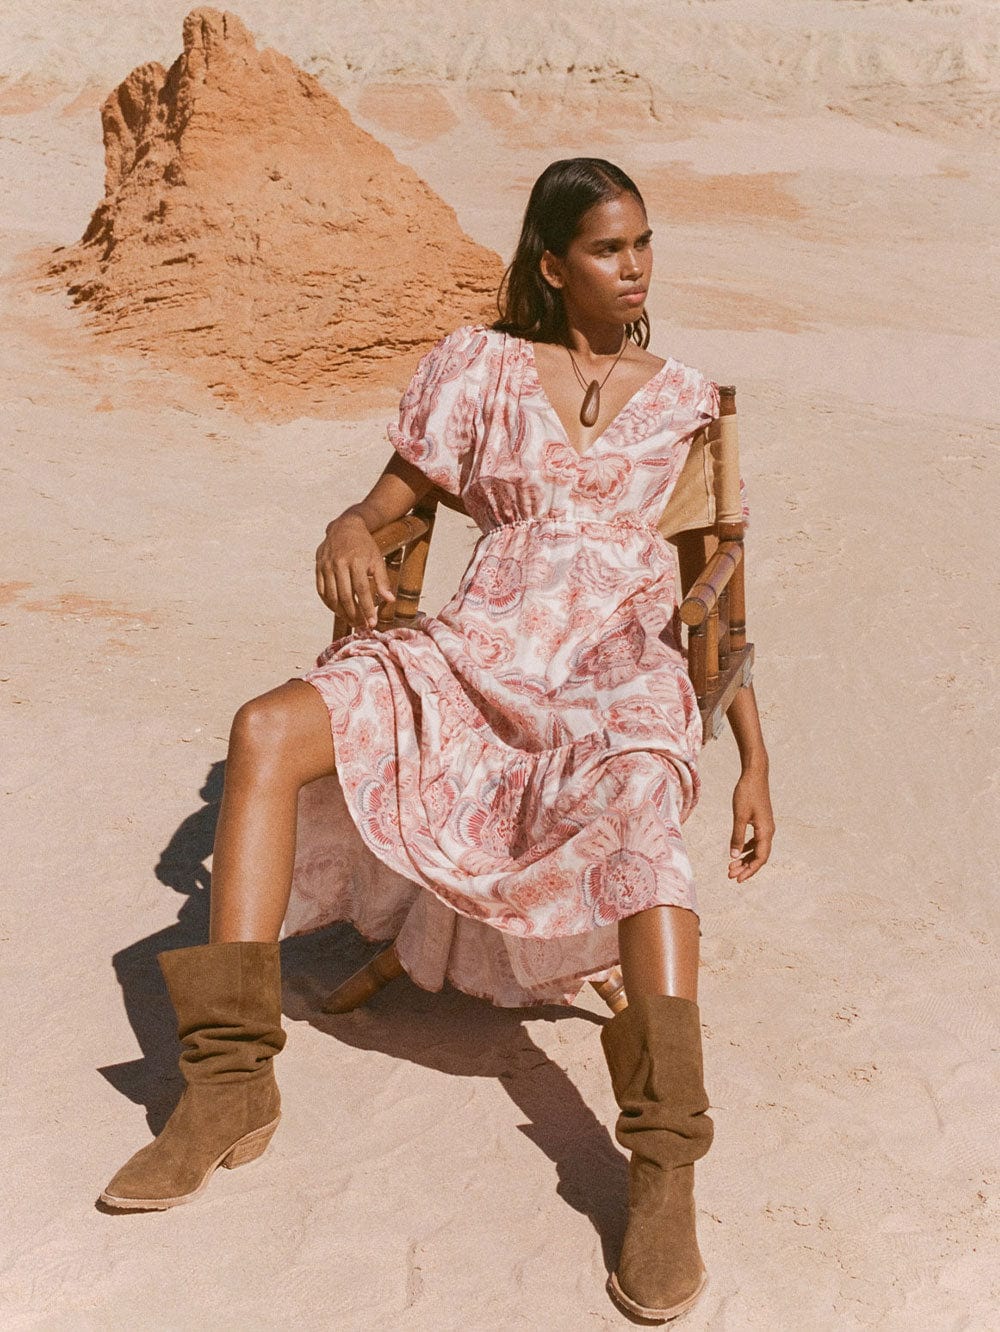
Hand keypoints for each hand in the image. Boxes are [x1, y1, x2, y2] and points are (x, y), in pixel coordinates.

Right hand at [315, 513, 394, 630]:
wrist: (345, 526)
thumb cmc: (364, 545)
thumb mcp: (377, 559)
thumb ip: (383, 580)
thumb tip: (390, 600)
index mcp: (357, 561)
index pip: (362, 590)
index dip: (367, 609)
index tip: (372, 623)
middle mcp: (339, 563)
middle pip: (345, 596)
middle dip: (354, 614)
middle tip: (361, 625)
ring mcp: (326, 566)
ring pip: (332, 596)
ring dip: (341, 612)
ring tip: (351, 620)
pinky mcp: (318, 567)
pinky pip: (321, 591)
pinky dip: (329, 603)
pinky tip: (337, 610)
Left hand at [728, 764, 773, 882]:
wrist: (755, 775)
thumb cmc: (747, 793)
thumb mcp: (739, 816)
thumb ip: (737, 836)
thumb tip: (734, 855)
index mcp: (766, 832)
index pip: (760, 858)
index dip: (749, 870)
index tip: (737, 879)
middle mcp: (769, 831)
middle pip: (759, 856)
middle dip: (745, 867)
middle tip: (730, 875)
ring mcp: (766, 826)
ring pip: (757, 849)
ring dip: (745, 858)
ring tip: (731, 867)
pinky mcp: (761, 821)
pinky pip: (755, 840)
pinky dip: (746, 848)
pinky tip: (737, 851)